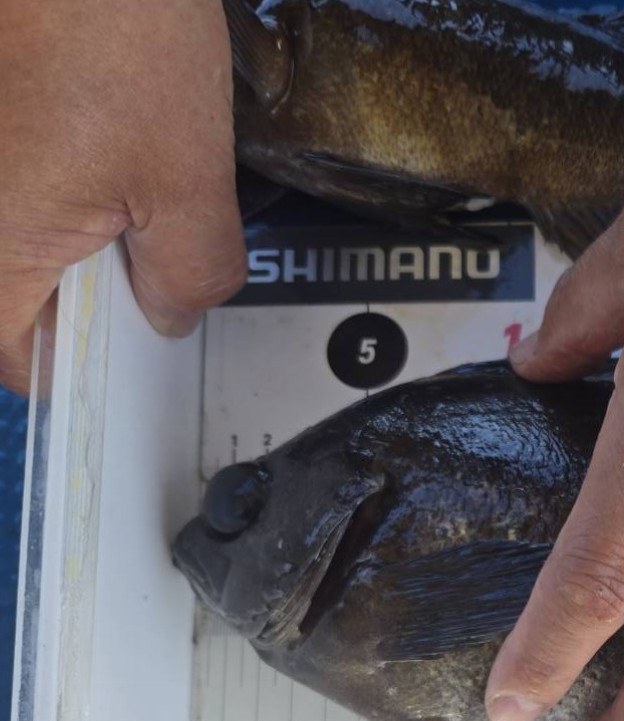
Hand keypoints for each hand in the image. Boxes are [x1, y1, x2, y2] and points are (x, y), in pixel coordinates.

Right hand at [0, 0, 244, 391]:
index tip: (133, 349)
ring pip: (14, 232)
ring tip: (130, 187)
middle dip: (87, 289)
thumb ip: (189, 269)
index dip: (85, 367)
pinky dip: (59, 180)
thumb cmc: (110, 22)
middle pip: (12, 292)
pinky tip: (101, 144)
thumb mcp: (187, 175)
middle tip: (152, 259)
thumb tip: (172, 311)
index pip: (18, 358)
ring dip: (75, 228)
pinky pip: (12, 184)